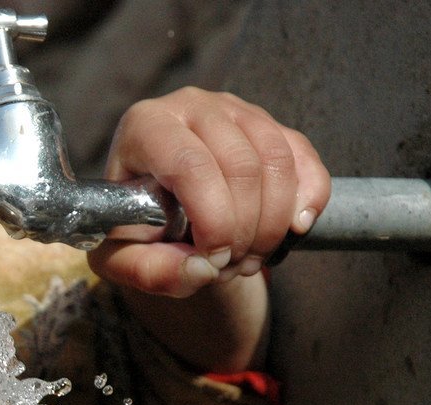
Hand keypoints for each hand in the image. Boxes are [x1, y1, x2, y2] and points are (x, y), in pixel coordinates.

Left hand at [88, 87, 330, 297]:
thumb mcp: (122, 257)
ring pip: (277, 162)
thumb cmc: (134, 227)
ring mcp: (236, 110)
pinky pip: (303, 158)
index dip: (213, 219)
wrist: (157, 211)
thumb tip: (201, 270)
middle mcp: (191, 106)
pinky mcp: (271, 124)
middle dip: (245, 230)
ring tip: (250, 257)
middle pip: (241, 166)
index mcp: (145, 127)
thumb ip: (149, 271)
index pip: (190, 165)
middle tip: (231, 266)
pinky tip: (293, 230)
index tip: (213, 259)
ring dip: (274, 223)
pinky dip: (308, 199)